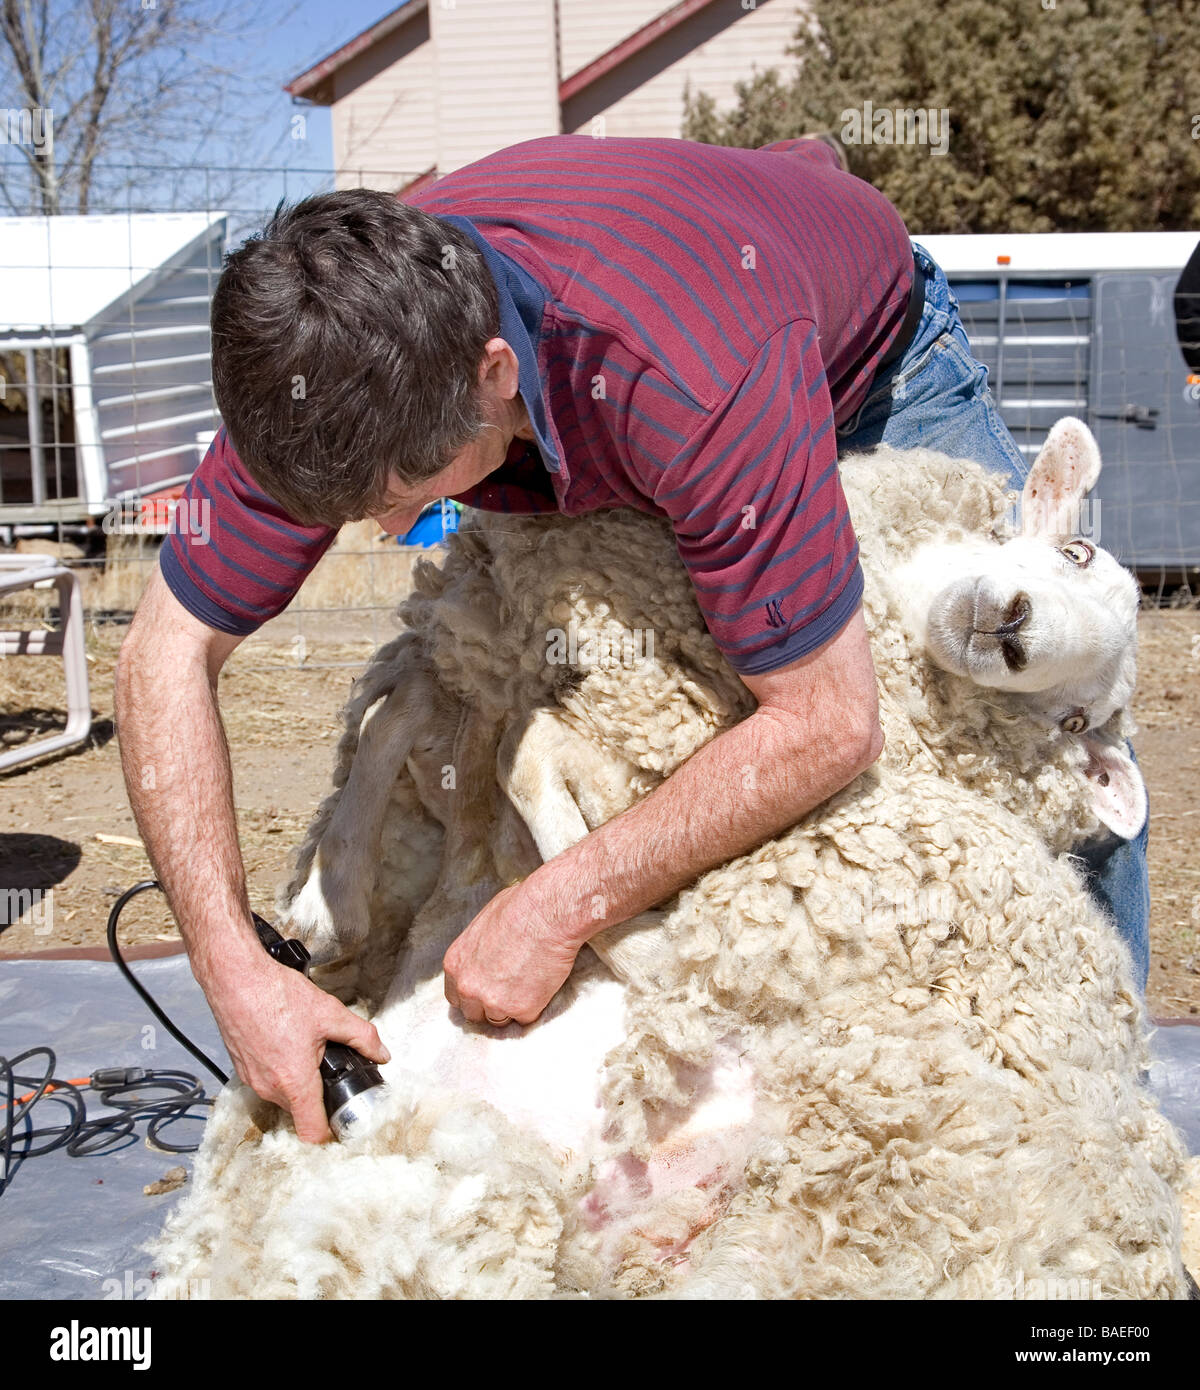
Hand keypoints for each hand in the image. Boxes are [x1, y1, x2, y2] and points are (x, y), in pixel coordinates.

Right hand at [200, 943, 390, 1143]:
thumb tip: (382, 1054)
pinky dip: (280, 1069)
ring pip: (284, 1095)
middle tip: (331, 1065)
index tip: (344, 1118)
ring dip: (298, 1079)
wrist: (235, 979)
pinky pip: (267, 1080)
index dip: (331, 1133)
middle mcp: (270, 1088)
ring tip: (308, 1048)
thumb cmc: (277, 995)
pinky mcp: (241, 1068)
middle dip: (318, 1094)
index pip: (312, 1133)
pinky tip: (287, 1041)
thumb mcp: (330, 1013)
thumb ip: (362, 1037)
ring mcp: (252, 1080)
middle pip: (301, 1110)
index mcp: (294, 1082)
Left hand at [443, 882, 580, 1026]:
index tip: (486, 991)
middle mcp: (468, 987)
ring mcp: (494, 1001)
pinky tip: (542, 984)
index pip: (455, 996)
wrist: (548, 913)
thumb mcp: (483, 923)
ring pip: (500, 1020)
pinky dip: (536, 1006)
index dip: (472, 995)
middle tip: (510, 990)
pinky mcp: (522, 1009)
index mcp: (455, 964)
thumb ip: (477, 949)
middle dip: (490, 1005)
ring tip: (529, 985)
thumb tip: (487, 951)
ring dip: (513, 1008)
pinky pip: (527, 1017)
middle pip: (474, 1013)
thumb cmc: (519, 907)